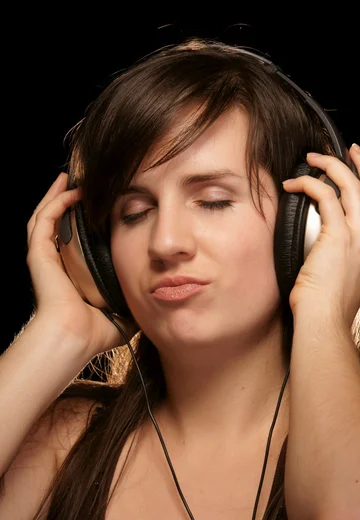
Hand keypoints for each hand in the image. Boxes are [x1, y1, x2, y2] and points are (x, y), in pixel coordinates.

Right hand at [26, 173, 135, 355]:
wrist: (75, 338)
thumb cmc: (96, 332)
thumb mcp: (122, 312)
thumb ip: (134, 301)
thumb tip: (156, 297)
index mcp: (73, 275)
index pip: (76, 241)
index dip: (85, 222)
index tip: (101, 208)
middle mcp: (57, 263)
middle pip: (59, 223)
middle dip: (69, 202)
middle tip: (82, 184)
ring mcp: (46, 257)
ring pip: (47, 216)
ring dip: (58, 195)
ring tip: (71, 178)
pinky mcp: (39, 254)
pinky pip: (45, 219)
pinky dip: (56, 201)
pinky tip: (70, 188)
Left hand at [282, 144, 359, 328]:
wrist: (325, 323)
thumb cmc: (327, 309)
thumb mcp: (343, 282)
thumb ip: (343, 262)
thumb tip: (326, 251)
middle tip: (350, 150)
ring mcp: (359, 237)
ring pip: (351, 186)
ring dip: (331, 166)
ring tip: (313, 159)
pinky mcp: (338, 236)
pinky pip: (326, 196)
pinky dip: (309, 184)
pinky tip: (295, 183)